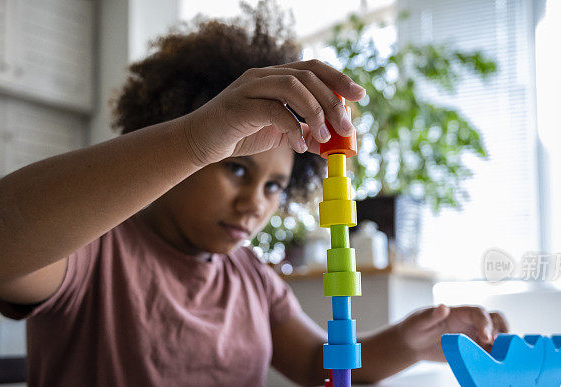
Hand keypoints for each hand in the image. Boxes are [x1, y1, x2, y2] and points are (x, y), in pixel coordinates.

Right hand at [181, 59, 365, 166]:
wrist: (200, 142)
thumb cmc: (239, 135)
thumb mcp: (278, 134)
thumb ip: (303, 133)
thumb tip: (331, 143)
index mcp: (275, 77)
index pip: (313, 68)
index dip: (339, 78)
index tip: (360, 95)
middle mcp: (263, 76)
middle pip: (308, 76)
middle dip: (333, 101)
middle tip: (346, 127)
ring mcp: (250, 88)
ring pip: (292, 86)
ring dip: (315, 112)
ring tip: (325, 137)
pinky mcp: (238, 106)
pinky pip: (273, 110)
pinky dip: (292, 128)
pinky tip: (298, 146)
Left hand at [395, 305, 508, 362]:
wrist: (413, 343)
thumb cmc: (415, 327)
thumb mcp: (420, 321)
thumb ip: (432, 315)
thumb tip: (443, 308)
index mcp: (460, 312)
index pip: (479, 313)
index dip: (485, 324)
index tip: (486, 338)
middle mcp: (471, 322)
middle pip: (495, 320)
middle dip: (501, 331)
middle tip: (498, 347)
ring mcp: (474, 335)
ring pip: (497, 335)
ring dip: (502, 344)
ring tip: (501, 358)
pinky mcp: (474, 349)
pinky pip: (490, 351)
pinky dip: (496, 357)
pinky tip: (495, 366)